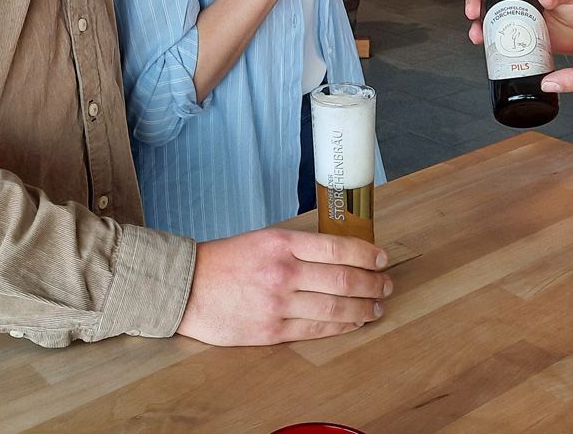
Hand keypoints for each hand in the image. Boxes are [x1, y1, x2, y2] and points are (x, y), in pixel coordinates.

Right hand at [177, 228, 390, 345]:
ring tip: (376, 307)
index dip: (366, 255)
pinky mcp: (271, 331)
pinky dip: (341, 326)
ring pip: (334, 307)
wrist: (186, 288)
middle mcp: (283, 271)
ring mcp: (278, 303)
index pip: (336, 248)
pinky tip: (353, 323)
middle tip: (386, 286)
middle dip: (371, 284)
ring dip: (362, 308)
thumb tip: (339, 256)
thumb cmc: (224, 261)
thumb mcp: (262, 240)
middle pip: (342, 279)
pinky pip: (316, 330)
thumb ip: (297, 248)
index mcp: (281, 242)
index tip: (382, 259)